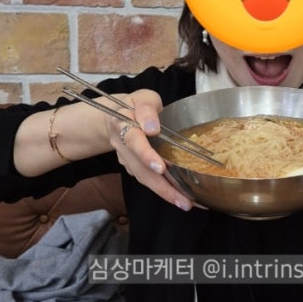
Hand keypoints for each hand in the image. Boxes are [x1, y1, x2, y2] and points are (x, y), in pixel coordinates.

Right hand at [104, 89, 195, 211]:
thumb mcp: (144, 98)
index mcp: (124, 124)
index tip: (160, 167)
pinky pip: (147, 179)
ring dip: (164, 192)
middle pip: (140, 169)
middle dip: (161, 186)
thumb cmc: (136, 105)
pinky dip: (163, 189)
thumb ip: (148, 109)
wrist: (117, 115)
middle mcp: (123, 145)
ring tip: (185, 203)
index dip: (146, 154)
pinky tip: (180, 196)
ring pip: (143, 178)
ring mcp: (126, 158)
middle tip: (181, 199)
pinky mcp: (131, 167)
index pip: (134, 140)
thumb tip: (152, 128)